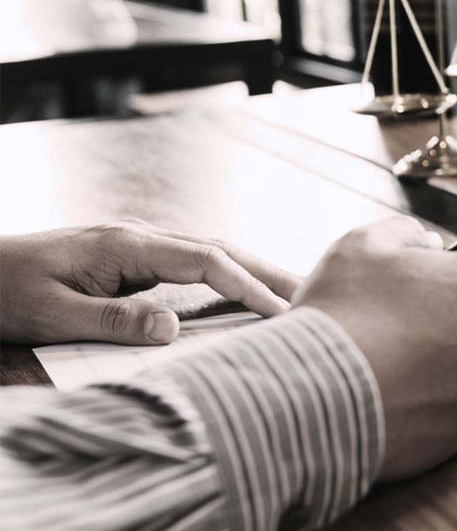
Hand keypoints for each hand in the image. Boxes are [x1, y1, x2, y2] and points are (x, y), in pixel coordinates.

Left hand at [0, 220, 295, 344]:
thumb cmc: (7, 292)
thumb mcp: (53, 314)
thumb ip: (114, 321)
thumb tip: (174, 328)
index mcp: (125, 245)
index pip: (205, 260)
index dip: (248, 286)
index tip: (281, 312)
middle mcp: (139, 238)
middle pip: (221, 248)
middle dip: (269, 271)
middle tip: (316, 293)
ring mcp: (137, 245)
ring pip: (211, 253)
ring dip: (254, 272)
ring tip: (295, 294)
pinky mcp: (132, 259)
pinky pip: (193, 264)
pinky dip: (228, 276)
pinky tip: (244, 293)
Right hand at [291, 216, 456, 480]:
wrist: (315, 401)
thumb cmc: (344, 312)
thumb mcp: (366, 243)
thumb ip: (408, 232)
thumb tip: (429, 244)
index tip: (433, 273)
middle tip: (407, 315)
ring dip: (451, 353)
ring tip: (396, 355)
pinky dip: (438, 393)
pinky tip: (396, 389)